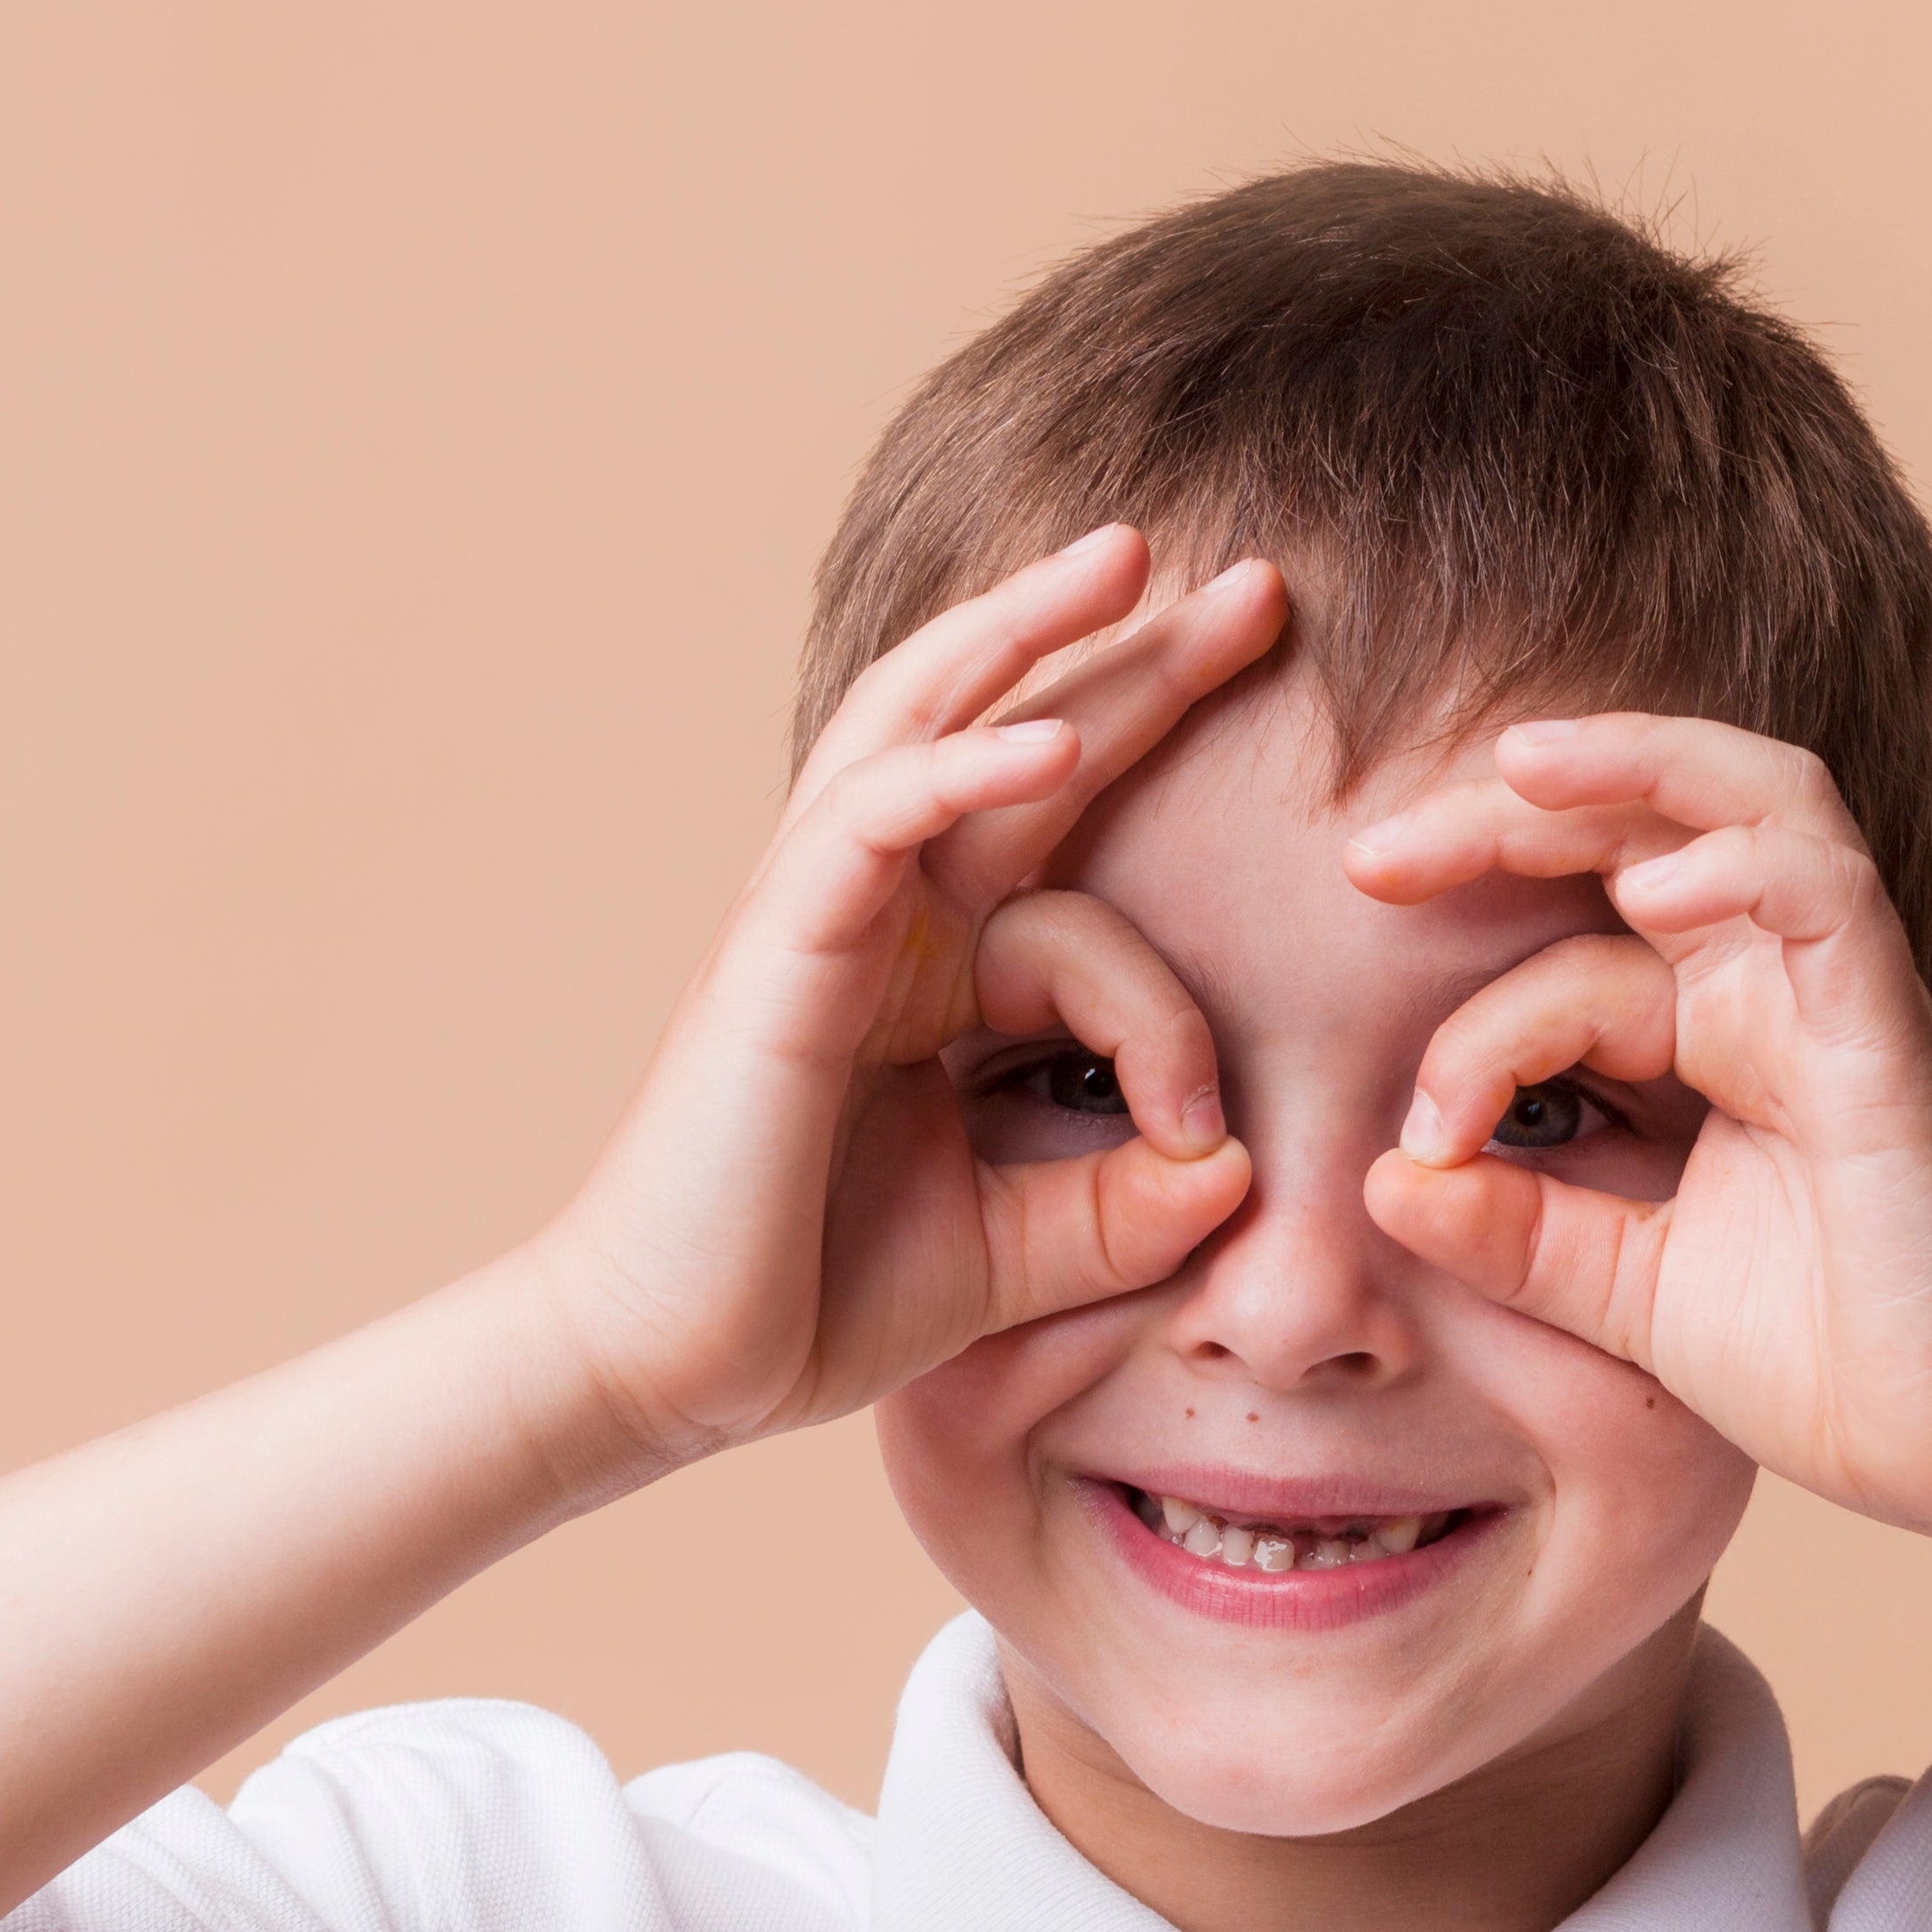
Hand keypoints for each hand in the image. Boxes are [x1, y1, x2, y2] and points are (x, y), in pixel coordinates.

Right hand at [531, 530, 1274, 1472]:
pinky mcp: (775, 954)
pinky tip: (1044, 741)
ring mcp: (818, 916)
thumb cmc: (819, 1299)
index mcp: (934, 967)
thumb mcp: (1024, 1251)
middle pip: (1007, 732)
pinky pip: (870, 824)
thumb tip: (1237, 1164)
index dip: (1175, 1003)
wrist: (673, 1372)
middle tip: (1258, 582)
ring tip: (1131, 559)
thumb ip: (1130, 1206)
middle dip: (1128, 652)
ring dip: (1026, 633)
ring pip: (920, 722)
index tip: (1213, 1132)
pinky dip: (955, 772)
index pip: (1081, 884)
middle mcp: (880, 914)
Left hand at [1344, 714, 1931, 1553]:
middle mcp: (1771, 991)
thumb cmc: (1821, 1365)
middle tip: (1368, 855)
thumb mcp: (1622, 1291)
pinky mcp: (1888, 1029)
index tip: (1418, 1139)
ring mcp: (1834, 994)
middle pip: (1637, 828)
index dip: (1469, 1023)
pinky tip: (1652, 886)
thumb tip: (1382, 1177)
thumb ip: (1513, 1232)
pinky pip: (1824, 886)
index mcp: (1708, 1038)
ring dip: (1632, 764)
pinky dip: (1742, 858)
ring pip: (1750, 800)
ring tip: (1516, 768)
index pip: (1567, 953)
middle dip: (1499, 815)